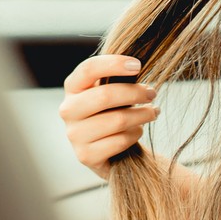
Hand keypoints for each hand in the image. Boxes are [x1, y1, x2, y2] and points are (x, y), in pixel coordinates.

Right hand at [58, 53, 159, 179]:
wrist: (107, 148)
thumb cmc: (111, 110)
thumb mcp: (111, 90)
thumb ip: (117, 77)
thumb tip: (138, 66)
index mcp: (73, 87)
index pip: (88, 69)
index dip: (114, 64)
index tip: (138, 65)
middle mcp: (68, 110)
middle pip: (105, 95)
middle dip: (136, 93)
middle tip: (152, 93)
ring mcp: (74, 134)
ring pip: (117, 120)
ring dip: (142, 115)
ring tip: (153, 112)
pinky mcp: (85, 156)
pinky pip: (120, 141)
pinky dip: (135, 134)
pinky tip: (138, 130)